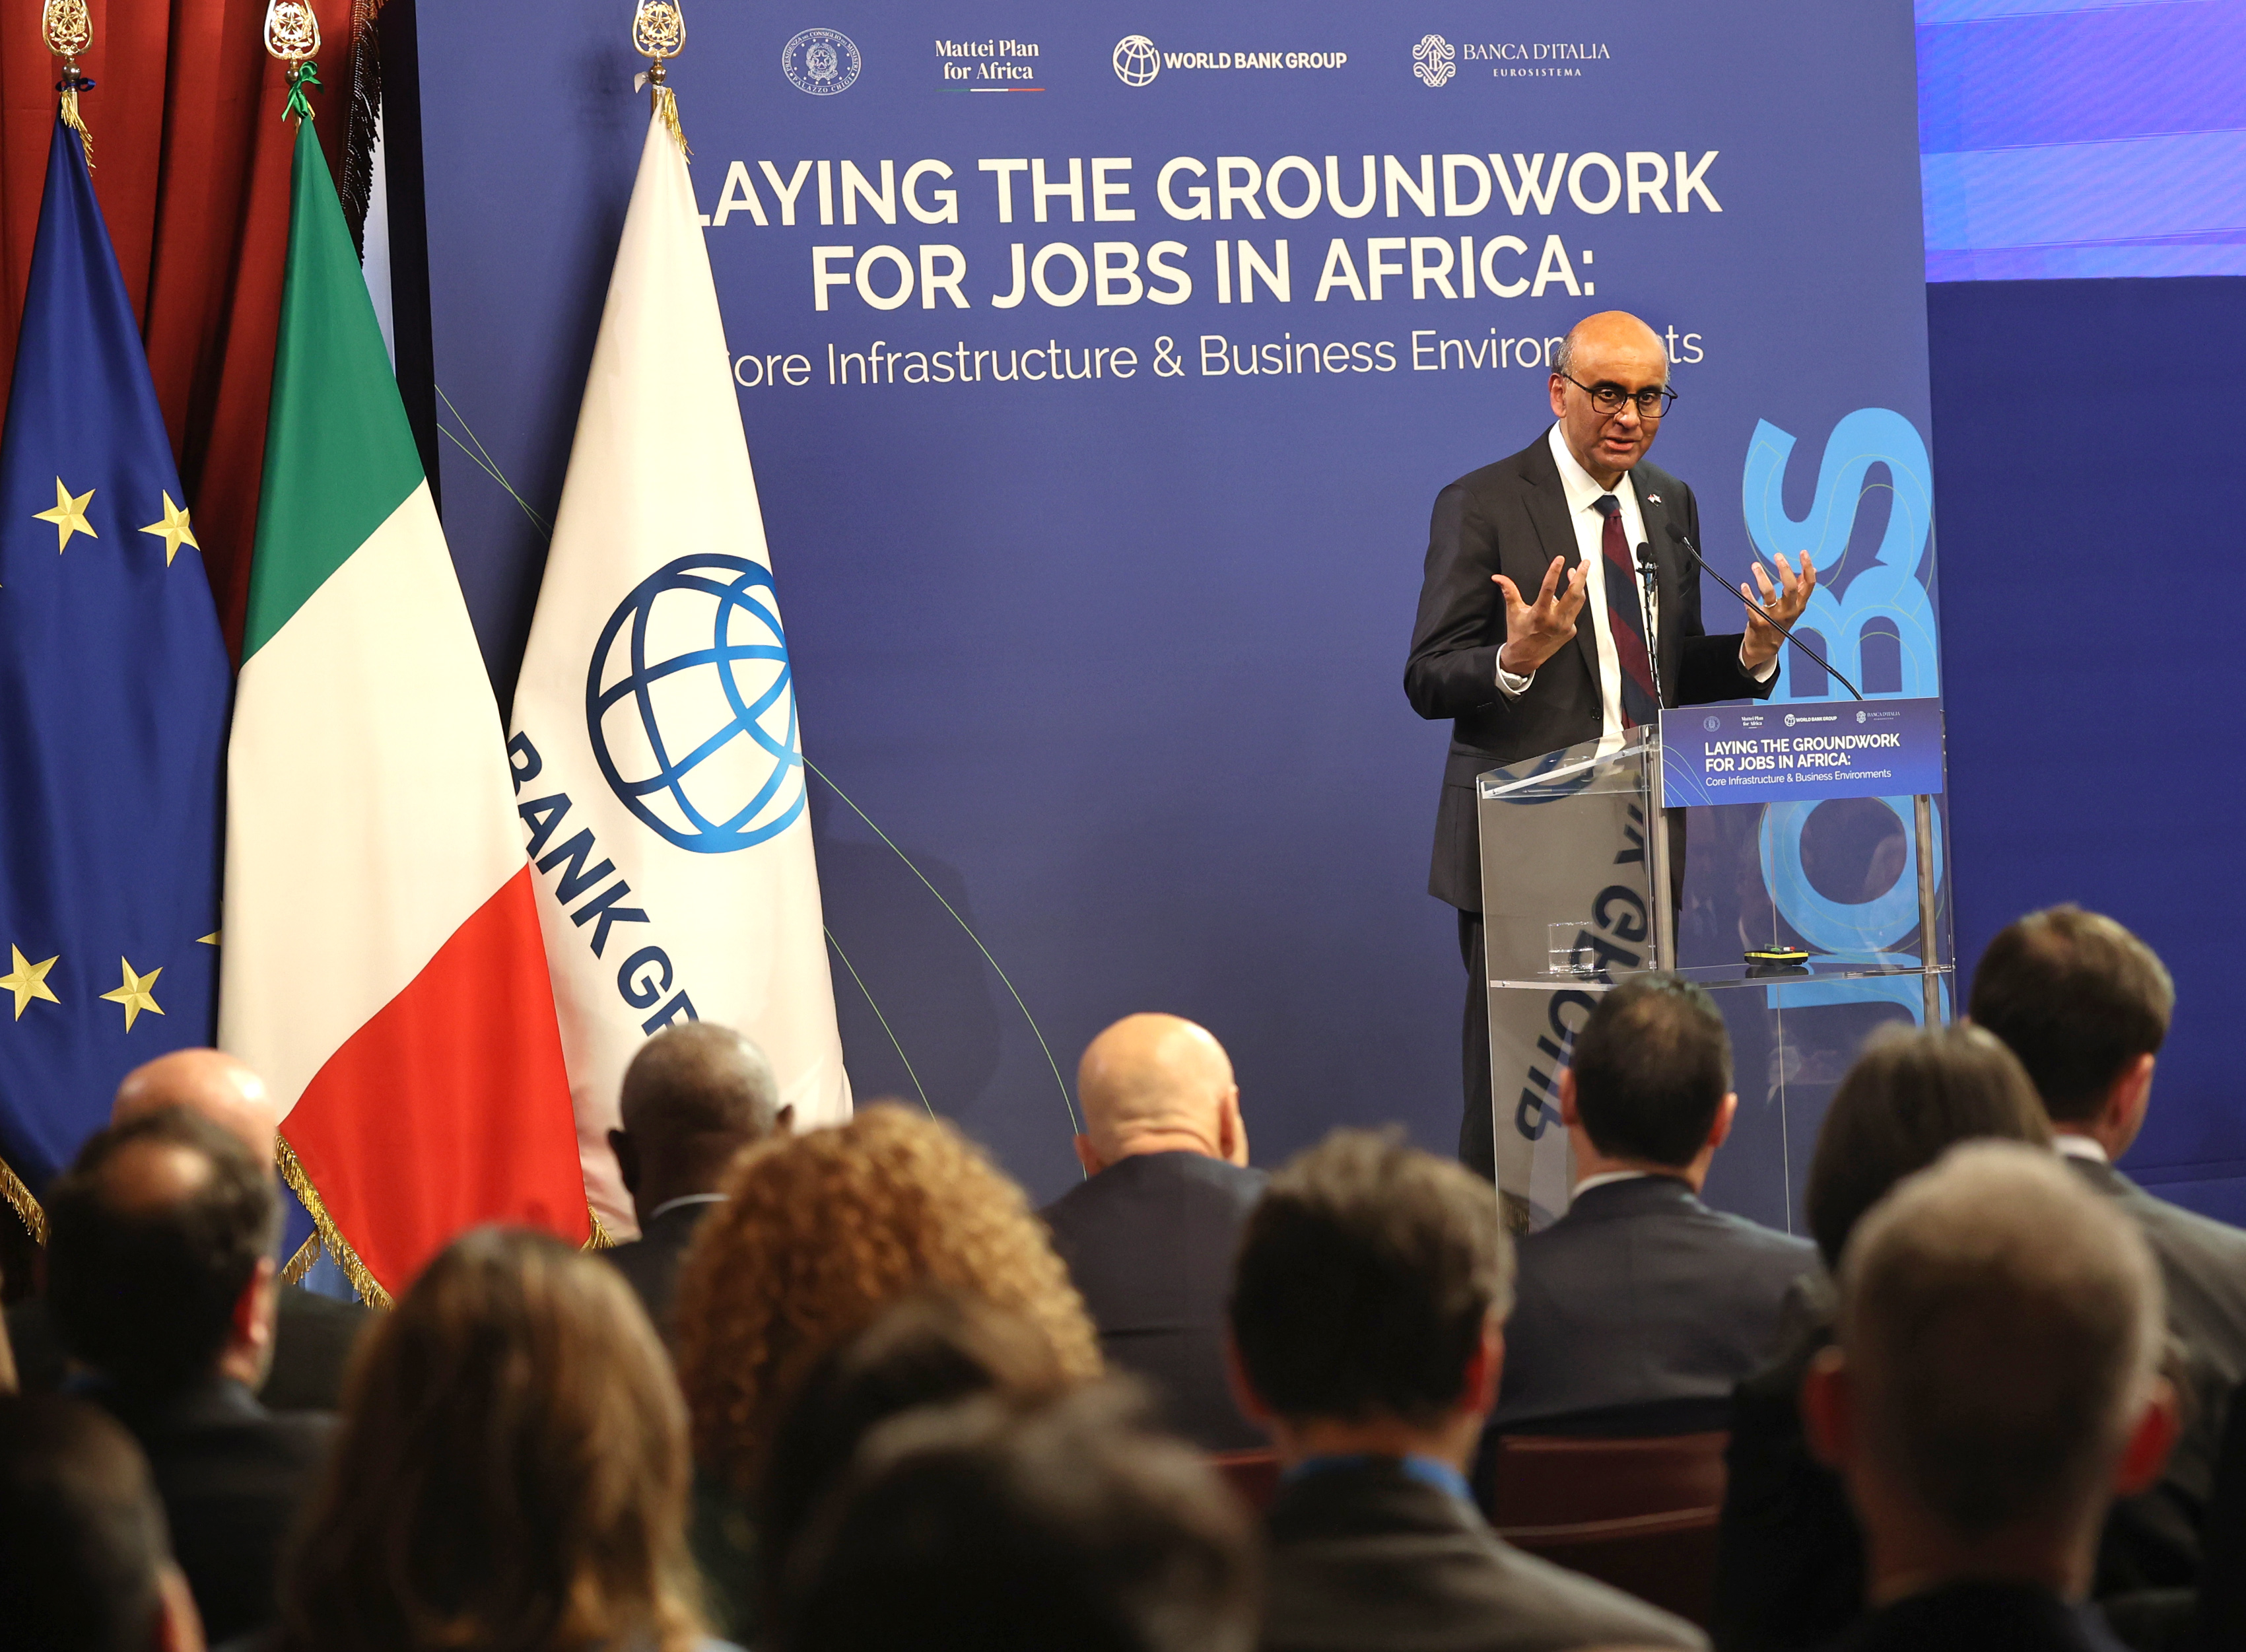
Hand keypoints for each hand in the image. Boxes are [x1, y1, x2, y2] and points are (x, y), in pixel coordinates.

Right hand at [1493, 556, 1589, 676]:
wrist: (1526, 658)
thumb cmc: (1519, 634)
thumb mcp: (1513, 612)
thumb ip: (1509, 592)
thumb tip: (1498, 578)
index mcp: (1539, 615)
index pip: (1548, 588)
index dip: (1554, 572)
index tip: (1560, 559)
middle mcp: (1555, 621)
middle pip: (1573, 594)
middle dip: (1581, 576)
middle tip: (1585, 562)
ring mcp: (1565, 627)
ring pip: (1578, 601)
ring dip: (1579, 586)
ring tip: (1577, 573)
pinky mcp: (1570, 631)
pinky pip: (1574, 612)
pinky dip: (1570, 603)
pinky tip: (1564, 598)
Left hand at [1740, 551, 1815, 671]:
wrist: (1766, 647)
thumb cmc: (1781, 620)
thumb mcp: (1795, 606)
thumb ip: (1801, 588)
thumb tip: (1813, 568)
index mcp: (1800, 605)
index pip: (1809, 585)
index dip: (1807, 567)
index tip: (1803, 552)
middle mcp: (1789, 611)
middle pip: (1790, 587)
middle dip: (1784, 569)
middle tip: (1778, 555)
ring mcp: (1774, 617)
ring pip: (1768, 593)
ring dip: (1761, 577)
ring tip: (1755, 565)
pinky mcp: (1759, 622)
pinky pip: (1752, 606)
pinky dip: (1747, 594)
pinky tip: (1744, 585)